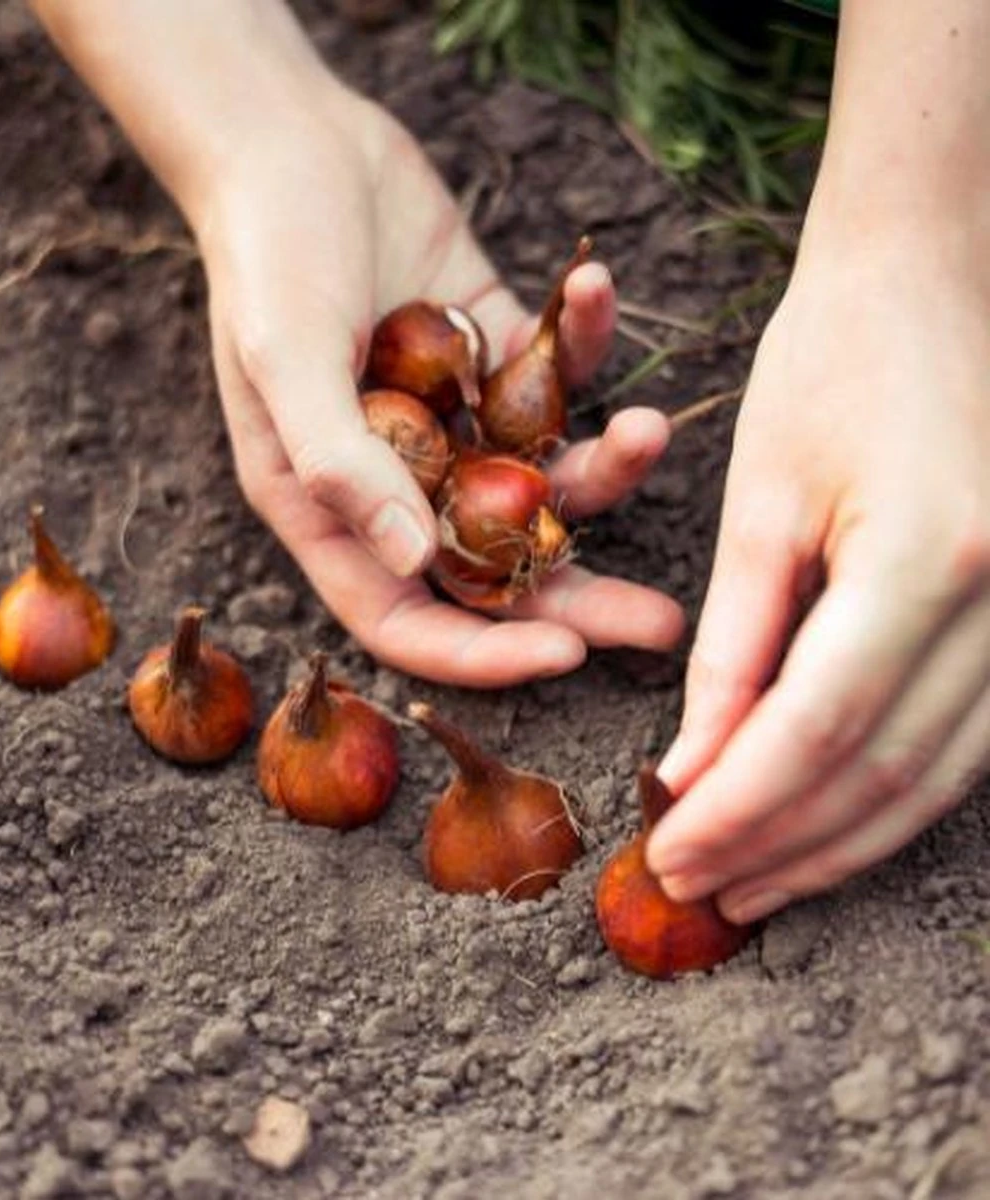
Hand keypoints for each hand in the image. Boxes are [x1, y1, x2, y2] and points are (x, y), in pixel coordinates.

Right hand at [199, 85, 683, 685]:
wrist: (292, 142)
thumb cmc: (266, 254)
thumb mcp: (285, 359)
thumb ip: (340, 463)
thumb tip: (409, 560)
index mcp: (332, 507)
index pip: (405, 616)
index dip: (481, 652)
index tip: (567, 656)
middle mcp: (397, 480)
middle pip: (492, 569)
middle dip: (578, 599)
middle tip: (662, 626)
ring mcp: (452, 420)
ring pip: (541, 479)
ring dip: (605, 466)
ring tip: (650, 430)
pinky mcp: (494, 354)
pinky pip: (553, 372)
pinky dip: (580, 339)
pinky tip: (592, 285)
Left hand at [646, 232, 989, 920]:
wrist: (927, 283)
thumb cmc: (826, 368)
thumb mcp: (760, 504)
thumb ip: (732, 648)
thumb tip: (695, 770)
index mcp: (929, 559)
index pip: (817, 730)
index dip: (739, 808)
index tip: (670, 854)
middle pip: (882, 771)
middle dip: (782, 845)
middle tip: (702, 891)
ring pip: (936, 778)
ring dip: (839, 842)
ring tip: (755, 886)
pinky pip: (967, 742)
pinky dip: (890, 796)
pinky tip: (829, 827)